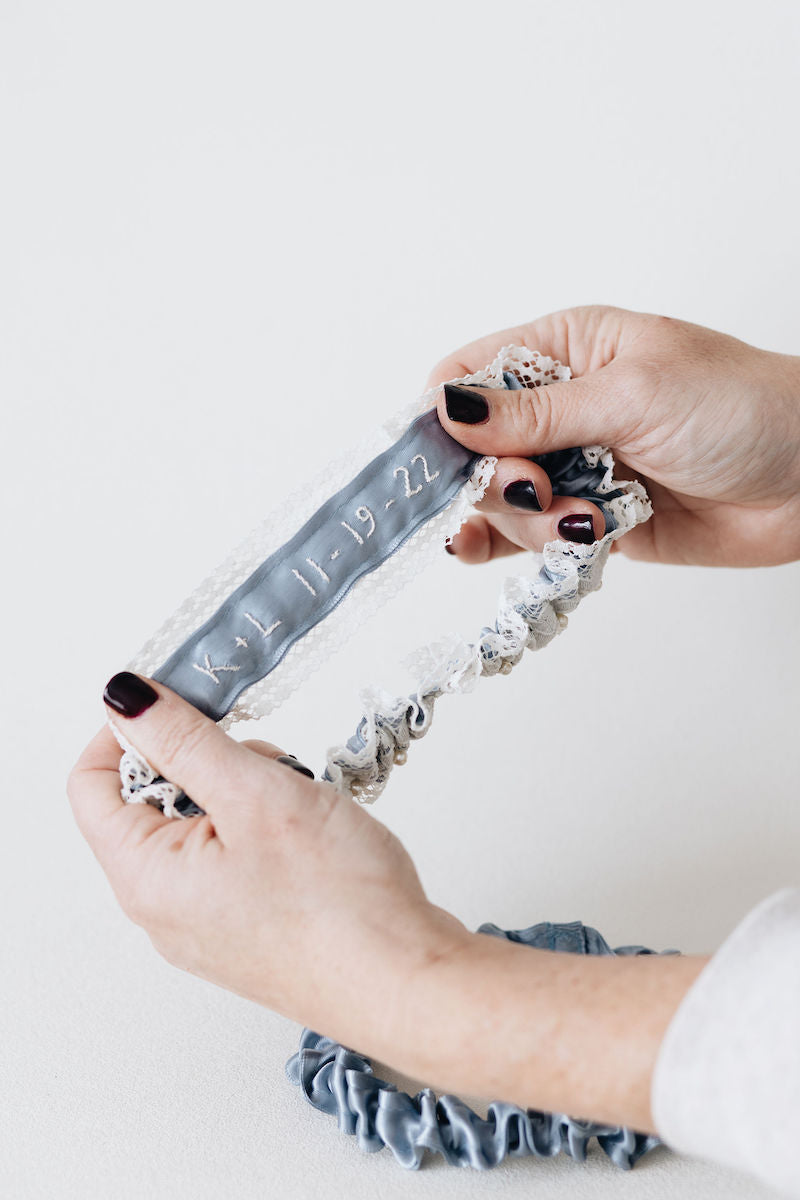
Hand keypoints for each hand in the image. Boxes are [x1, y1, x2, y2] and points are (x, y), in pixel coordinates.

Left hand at [67, 673, 467, 1051]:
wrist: (407, 982)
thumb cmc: (338, 903)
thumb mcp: (254, 794)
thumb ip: (185, 741)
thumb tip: (125, 699)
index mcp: (147, 877)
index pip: (92, 783)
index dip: (129, 730)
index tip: (181, 700)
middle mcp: (164, 909)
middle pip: (150, 801)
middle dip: (204, 759)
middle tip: (263, 758)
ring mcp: (207, 923)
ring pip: (200, 823)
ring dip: (243, 790)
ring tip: (298, 800)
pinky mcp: (248, 927)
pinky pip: (233, 854)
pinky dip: (264, 824)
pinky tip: (310, 832)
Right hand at [429, 306, 799, 566]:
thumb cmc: (741, 408)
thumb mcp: (632, 394)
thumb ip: (536, 413)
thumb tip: (449, 410)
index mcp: (566, 349)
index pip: (469, 376)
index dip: (445, 417)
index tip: (443, 458)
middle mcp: (562, 407)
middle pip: (475, 450)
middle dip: (494, 478)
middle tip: (537, 489)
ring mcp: (577, 465)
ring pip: (503, 502)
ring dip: (529, 520)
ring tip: (582, 517)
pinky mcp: (594, 518)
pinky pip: (538, 538)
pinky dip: (533, 548)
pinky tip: (527, 546)